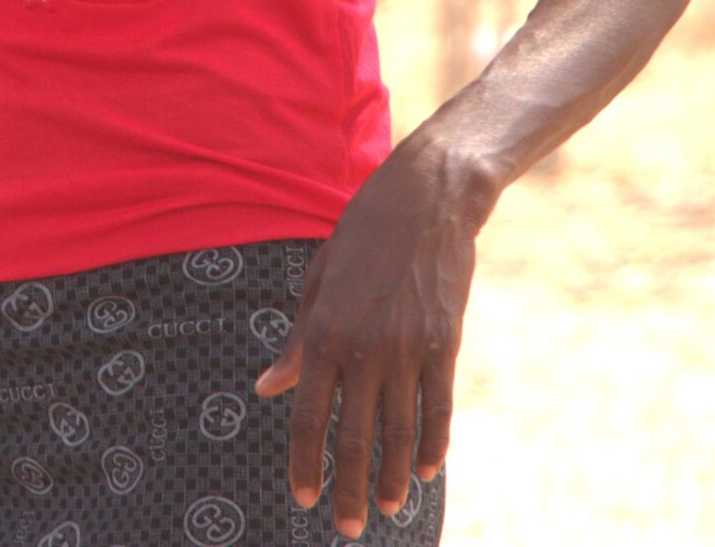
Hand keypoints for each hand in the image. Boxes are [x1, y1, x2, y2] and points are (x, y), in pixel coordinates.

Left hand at [255, 148, 486, 538]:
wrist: (425, 200)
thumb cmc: (361, 237)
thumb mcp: (317, 282)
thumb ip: (298, 343)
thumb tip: (269, 388)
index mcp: (324, 333)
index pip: (309, 416)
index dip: (305, 463)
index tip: (301, 497)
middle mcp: (364, 348)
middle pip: (355, 437)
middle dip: (349, 488)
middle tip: (346, 527)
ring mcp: (409, 349)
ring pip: (399, 431)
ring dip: (393, 476)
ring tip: (388, 509)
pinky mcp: (446, 345)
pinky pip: (438, 407)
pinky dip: (433, 442)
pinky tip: (426, 469)